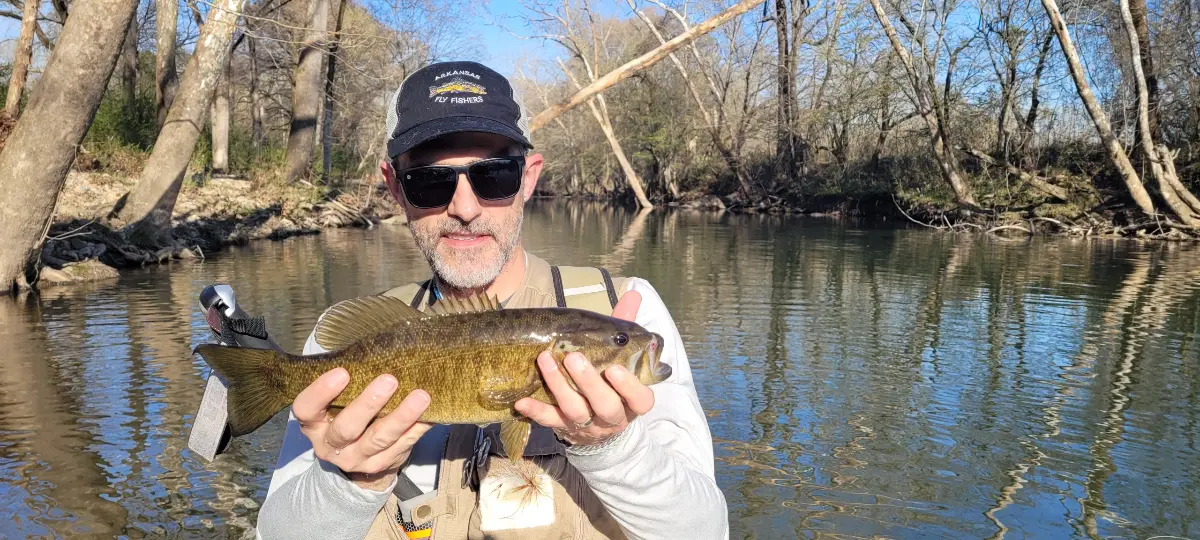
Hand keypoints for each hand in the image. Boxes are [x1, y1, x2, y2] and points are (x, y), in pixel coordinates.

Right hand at [291, 368, 432, 490]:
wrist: (357, 455)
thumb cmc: (345, 414)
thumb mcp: (335, 401)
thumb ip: (346, 383)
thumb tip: (373, 349)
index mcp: (313, 424)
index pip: (306, 409)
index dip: (321, 392)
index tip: (342, 372)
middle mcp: (330, 445)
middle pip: (346, 428)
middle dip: (368, 404)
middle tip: (389, 380)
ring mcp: (356, 459)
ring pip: (379, 440)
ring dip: (401, 417)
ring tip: (420, 397)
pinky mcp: (380, 465)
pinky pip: (401, 446)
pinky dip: (416, 429)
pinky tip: (429, 414)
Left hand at [514, 291, 655, 446]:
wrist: (599, 425)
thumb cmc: (612, 381)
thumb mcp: (623, 357)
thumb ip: (626, 329)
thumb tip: (633, 294)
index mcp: (632, 401)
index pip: (640, 399)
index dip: (629, 387)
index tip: (615, 369)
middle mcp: (612, 416)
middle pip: (605, 405)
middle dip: (589, 383)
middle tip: (573, 358)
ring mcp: (588, 424)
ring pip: (575, 411)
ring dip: (559, 387)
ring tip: (546, 360)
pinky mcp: (565, 427)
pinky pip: (550, 422)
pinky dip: (536, 412)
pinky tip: (521, 401)